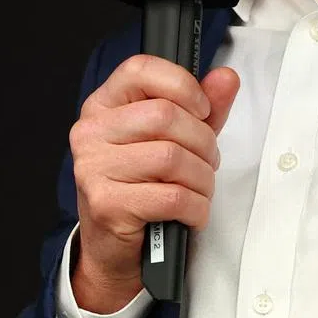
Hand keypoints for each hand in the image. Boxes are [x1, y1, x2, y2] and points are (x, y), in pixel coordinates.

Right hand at [68, 55, 239, 312]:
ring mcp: (93, 168)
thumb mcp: (176, 138)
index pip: (140, 69)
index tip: (202, 109)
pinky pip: (171, 196)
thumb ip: (203, 106)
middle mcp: (91, 132)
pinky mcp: (106, 205)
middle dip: (203, 141)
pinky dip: (195, 206)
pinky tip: (192, 211)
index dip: (182, 84)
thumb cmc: (144, 185)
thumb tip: (226, 77)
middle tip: (207, 160)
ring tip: (200, 188)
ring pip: (172, 157)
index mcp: (104, 104)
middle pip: (165, 116)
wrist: (114, 248)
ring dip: (202, 178)